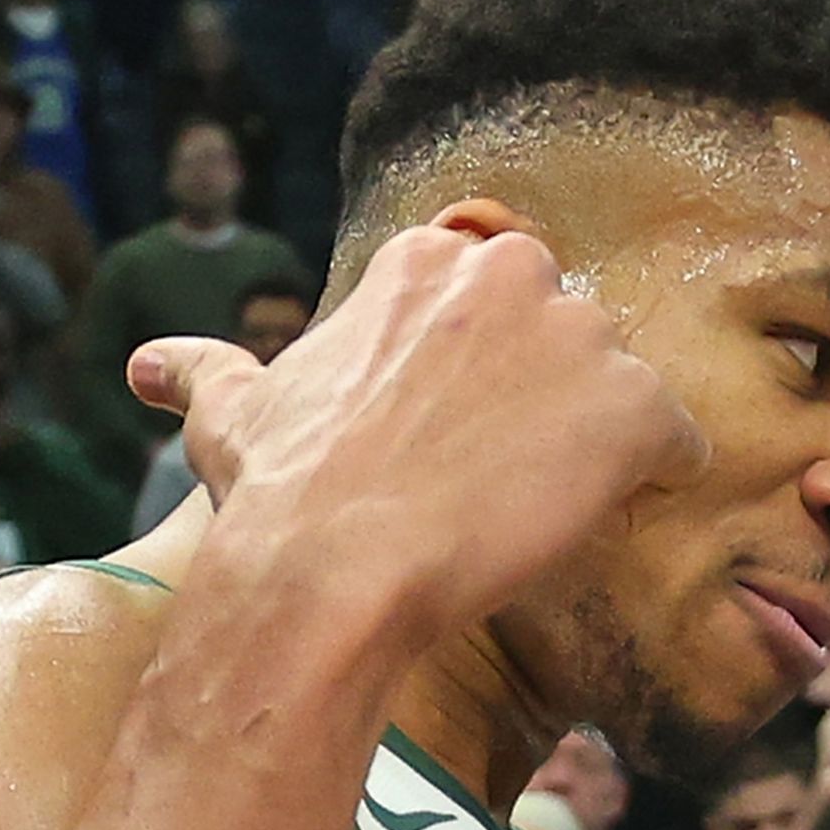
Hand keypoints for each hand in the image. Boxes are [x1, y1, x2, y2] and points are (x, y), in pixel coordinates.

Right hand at [128, 224, 709, 654]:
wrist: (334, 569)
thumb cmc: (282, 493)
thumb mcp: (233, 412)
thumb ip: (209, 369)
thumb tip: (149, 365)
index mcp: (429, 260)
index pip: (502, 299)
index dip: (488, 374)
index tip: (455, 432)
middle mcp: (513, 275)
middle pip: (570, 336)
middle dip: (549, 399)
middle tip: (497, 475)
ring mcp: (582, 337)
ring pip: (625, 389)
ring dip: (598, 444)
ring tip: (534, 506)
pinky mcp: (639, 408)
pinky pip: (681, 446)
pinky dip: (657, 483)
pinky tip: (598, 519)